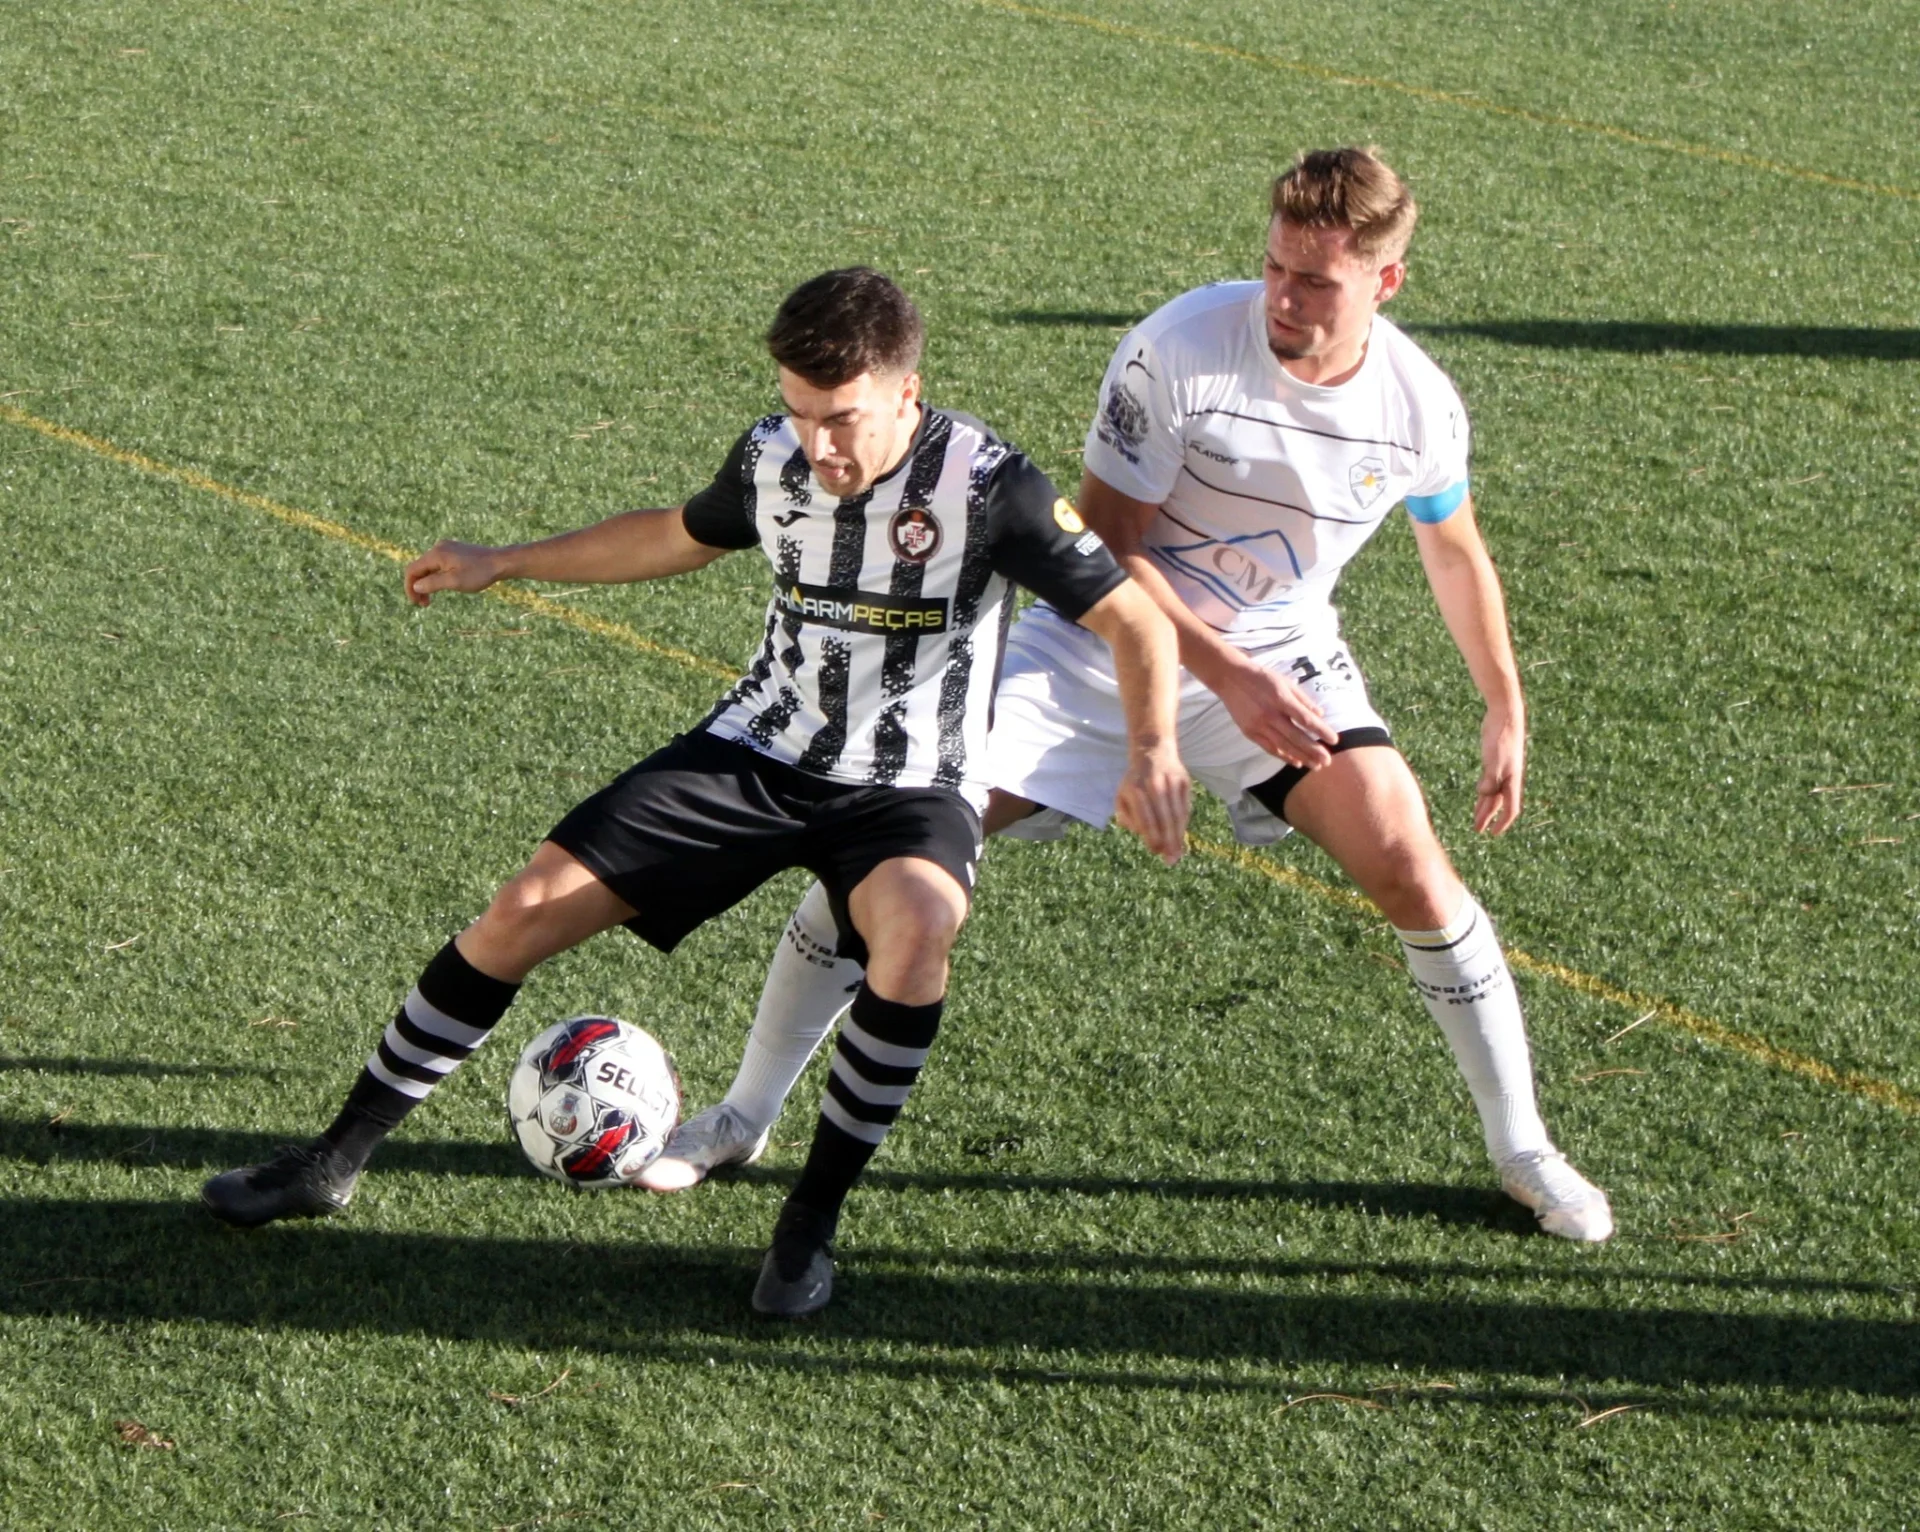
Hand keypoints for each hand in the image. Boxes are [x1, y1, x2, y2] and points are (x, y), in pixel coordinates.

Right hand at [404, 540, 506, 606]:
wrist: (500, 562)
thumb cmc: (479, 573)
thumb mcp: (454, 582)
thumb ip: (433, 584)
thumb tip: (415, 586)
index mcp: (436, 554)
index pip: (412, 570)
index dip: (409, 587)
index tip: (415, 603)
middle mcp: (438, 548)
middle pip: (419, 568)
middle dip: (418, 587)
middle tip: (424, 605)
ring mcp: (446, 548)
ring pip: (428, 567)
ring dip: (427, 583)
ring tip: (430, 600)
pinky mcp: (454, 551)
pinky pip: (438, 565)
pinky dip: (435, 577)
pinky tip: (442, 587)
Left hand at [1112, 741, 1191, 865]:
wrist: (1152, 753)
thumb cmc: (1134, 783)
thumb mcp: (1121, 796)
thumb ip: (1126, 817)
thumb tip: (1140, 834)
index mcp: (1135, 789)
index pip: (1146, 819)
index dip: (1152, 838)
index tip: (1155, 852)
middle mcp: (1154, 785)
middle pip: (1164, 819)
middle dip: (1168, 842)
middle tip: (1170, 860)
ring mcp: (1171, 782)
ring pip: (1178, 814)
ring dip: (1178, 837)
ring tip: (1177, 854)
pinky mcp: (1184, 781)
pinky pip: (1185, 807)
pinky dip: (1183, 824)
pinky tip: (1181, 837)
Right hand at [1211, 656, 1338, 768]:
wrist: (1230, 678)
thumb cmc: (1262, 678)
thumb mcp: (1285, 682)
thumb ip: (1303, 699)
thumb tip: (1320, 714)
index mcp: (1280, 698)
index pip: (1305, 719)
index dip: (1321, 730)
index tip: (1335, 740)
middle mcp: (1269, 714)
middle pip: (1295, 737)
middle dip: (1313, 750)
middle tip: (1328, 761)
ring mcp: (1258, 725)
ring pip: (1283, 746)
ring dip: (1301, 757)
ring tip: (1316, 766)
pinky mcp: (1249, 732)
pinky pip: (1269, 748)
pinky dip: (1283, 756)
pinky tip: (1296, 762)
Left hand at [1473, 705, 1525, 833]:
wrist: (1504, 716)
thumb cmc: (1501, 737)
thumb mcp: (1494, 760)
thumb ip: (1490, 779)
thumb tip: (1485, 795)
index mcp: (1512, 780)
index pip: (1511, 808)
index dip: (1502, 822)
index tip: (1493, 834)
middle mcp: (1509, 778)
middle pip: (1499, 803)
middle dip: (1489, 817)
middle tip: (1477, 830)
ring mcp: (1502, 770)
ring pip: (1494, 794)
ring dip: (1485, 807)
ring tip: (1476, 819)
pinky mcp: (1494, 761)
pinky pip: (1489, 782)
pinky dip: (1484, 792)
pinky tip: (1479, 795)